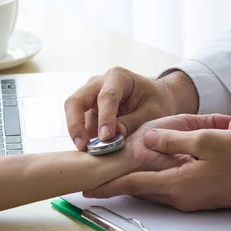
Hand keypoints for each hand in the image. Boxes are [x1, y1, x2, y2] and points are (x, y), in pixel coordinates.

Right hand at [64, 68, 197, 149]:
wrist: (156, 98)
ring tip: (89, 153)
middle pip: (76, 101)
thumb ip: (134, 122)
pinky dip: (84, 138)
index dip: (105, 118)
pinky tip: (93, 152)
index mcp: (118, 77)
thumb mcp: (153, 112)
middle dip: (76, 124)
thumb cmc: (157, 102)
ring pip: (73, 112)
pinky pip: (80, 124)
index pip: (106, 97)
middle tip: (82, 146)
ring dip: (79, 133)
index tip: (106, 137)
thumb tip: (114, 136)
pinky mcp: (88, 110)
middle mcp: (98, 84)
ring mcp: (90, 96)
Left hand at [86, 125, 230, 211]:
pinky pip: (167, 190)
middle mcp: (179, 198)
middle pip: (139, 190)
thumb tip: (147, 141)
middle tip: (97, 177)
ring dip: (135, 182)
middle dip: (117, 184)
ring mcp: (189, 201)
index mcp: (177, 184)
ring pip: (153, 190)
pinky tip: (152, 170)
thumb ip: (173, 141)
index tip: (85, 189)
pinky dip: (153, 181)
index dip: (107, 185)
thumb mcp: (206, 141)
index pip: (132, 184)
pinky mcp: (197, 199)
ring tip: (117, 172)